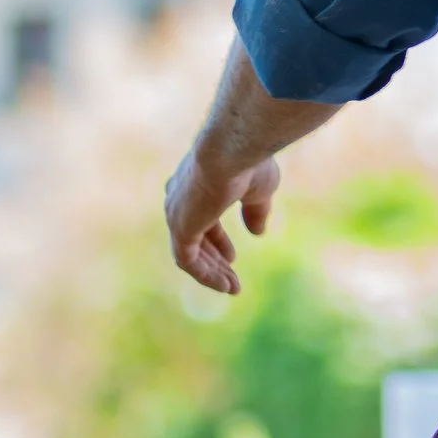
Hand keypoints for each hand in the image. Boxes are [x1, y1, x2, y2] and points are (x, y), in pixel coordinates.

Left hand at [165, 143, 282, 296]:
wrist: (234, 150)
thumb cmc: (249, 162)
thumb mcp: (260, 189)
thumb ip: (255, 211)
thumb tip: (257, 232)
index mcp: (195, 184)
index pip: (202, 218)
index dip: (217, 240)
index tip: (232, 256)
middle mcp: (180, 198)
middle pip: (194, 237)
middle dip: (214, 260)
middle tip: (232, 279)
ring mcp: (177, 213)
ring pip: (190, 253)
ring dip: (212, 272)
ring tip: (232, 288)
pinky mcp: (180, 227)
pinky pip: (188, 261)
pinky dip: (205, 275)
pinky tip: (225, 285)